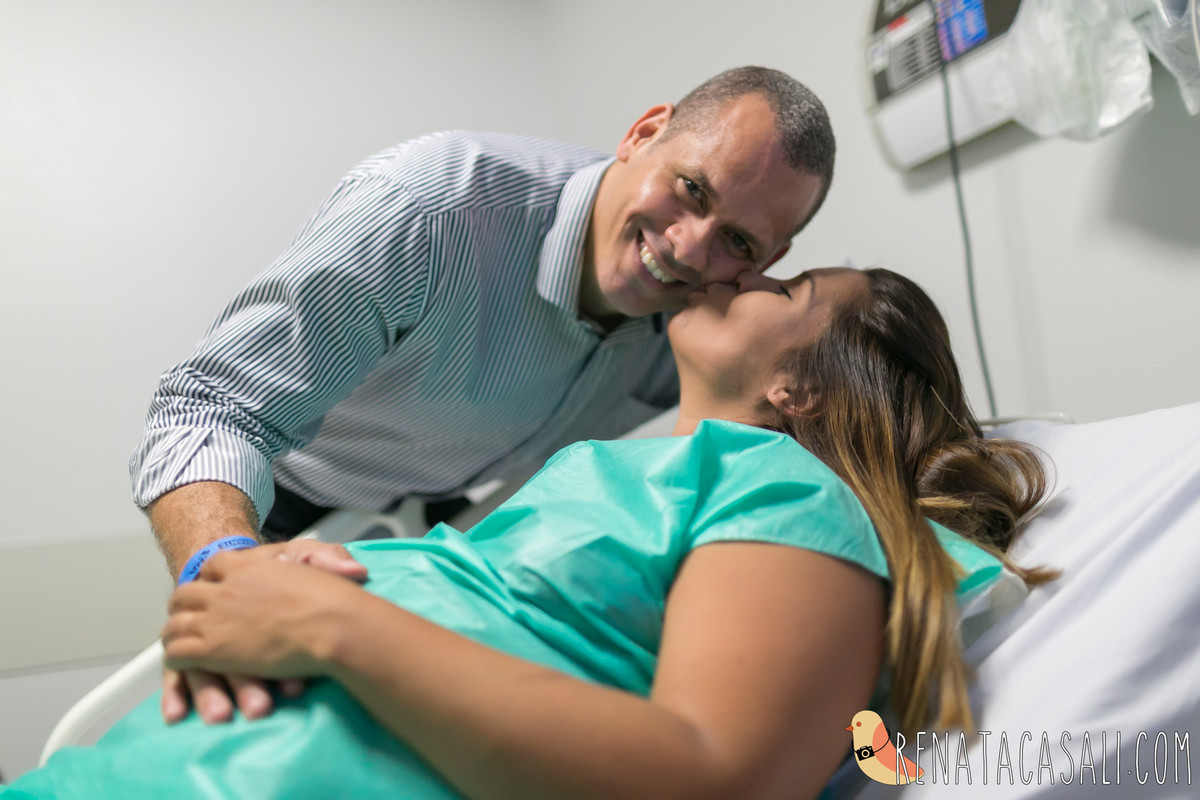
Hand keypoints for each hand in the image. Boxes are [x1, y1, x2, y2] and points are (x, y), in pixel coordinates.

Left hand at [160, 541, 367, 723]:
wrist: (334, 625)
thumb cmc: (334, 598)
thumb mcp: (326, 562)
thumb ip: (325, 558)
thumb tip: (345, 568)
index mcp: (249, 566)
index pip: (214, 565)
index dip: (211, 577)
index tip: (215, 587)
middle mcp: (226, 589)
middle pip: (185, 593)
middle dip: (183, 604)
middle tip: (187, 616)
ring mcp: (216, 619)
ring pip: (174, 624)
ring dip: (174, 632)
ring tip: (178, 641)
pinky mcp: (214, 649)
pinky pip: (177, 652)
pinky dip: (175, 656)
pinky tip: (184, 663)